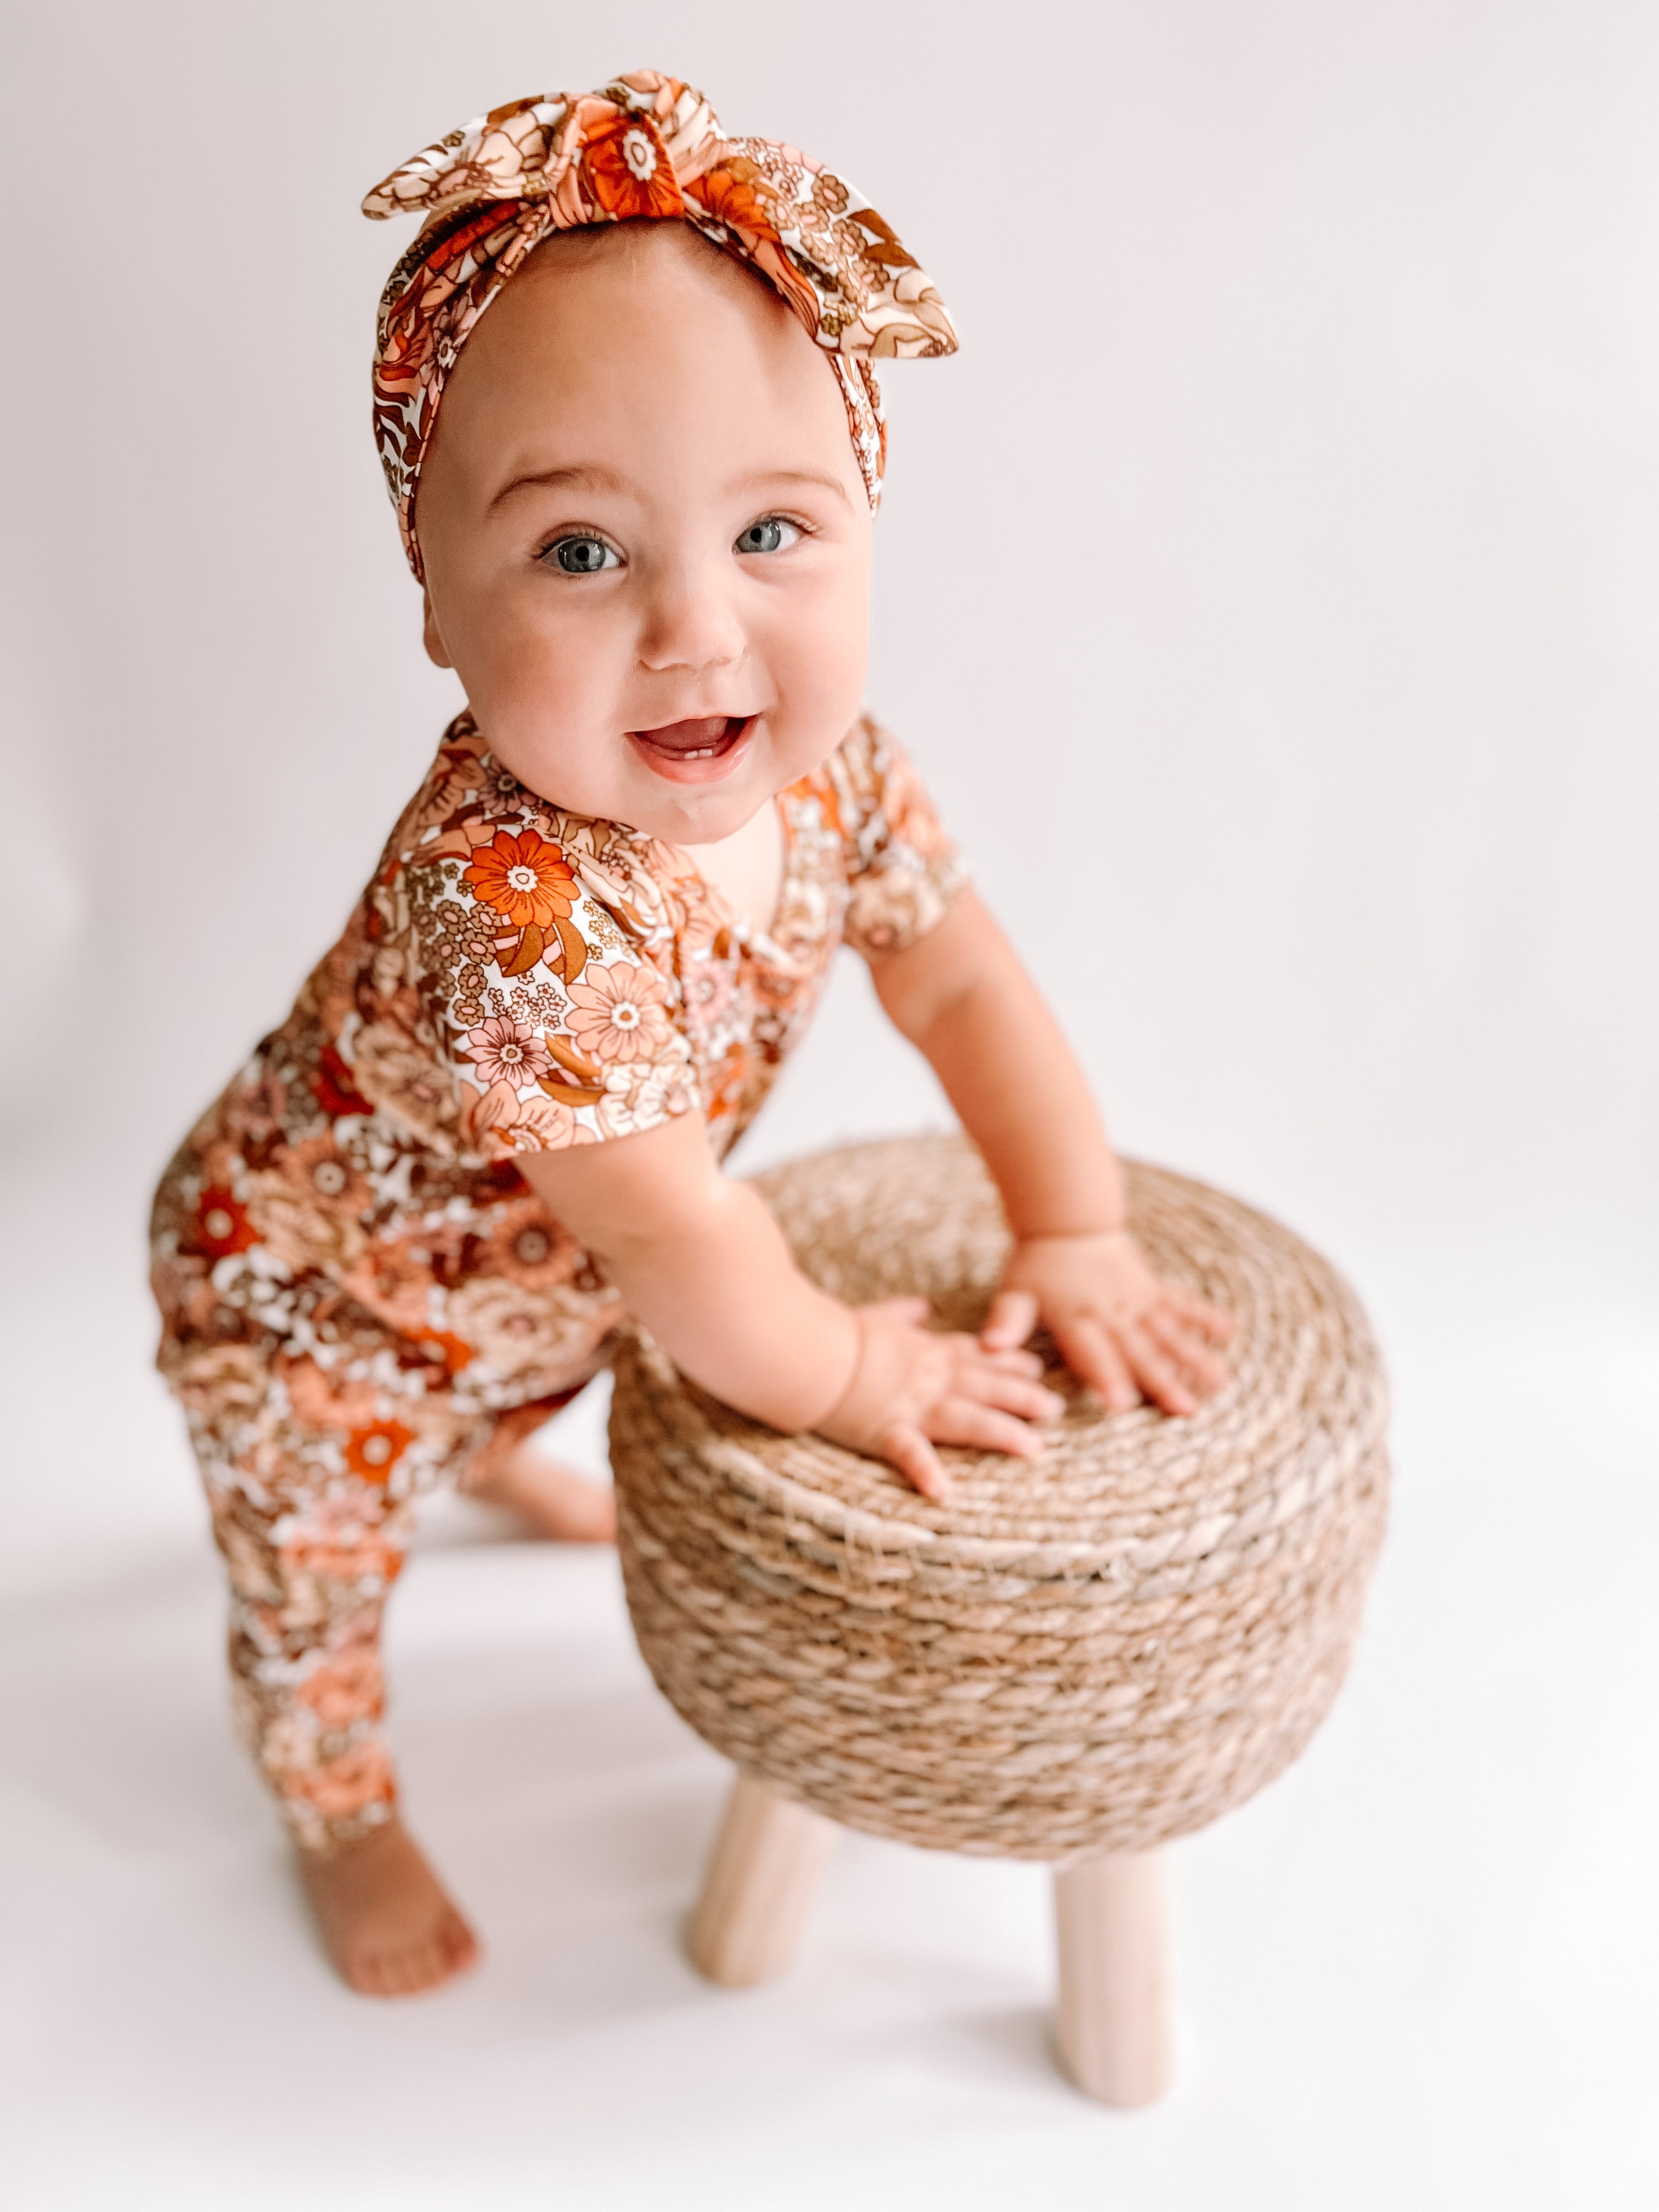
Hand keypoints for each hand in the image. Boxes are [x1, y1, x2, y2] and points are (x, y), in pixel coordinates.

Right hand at [817, 1297, 1064, 1501]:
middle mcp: (928, 1378)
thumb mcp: (876, 1316)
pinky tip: (944, 1493)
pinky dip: (925, 1472)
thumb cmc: (836, 1333)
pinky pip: (908, 1453)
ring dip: (1001, 1433)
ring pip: (966, 1419)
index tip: (1036, 1365)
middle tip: (1056, 1408)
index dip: (1008, 1362)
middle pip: (984, 1387)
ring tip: (1034, 1448)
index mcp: (925, 1352)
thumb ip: (902, 1313)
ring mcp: (909, 1405)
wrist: (806, 1347)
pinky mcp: (883, 1430)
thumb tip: (919, 1305)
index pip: (976, 1356)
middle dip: (1023, 1397)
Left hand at [984, 1231, 1235, 1416]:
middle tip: (1186, 1410)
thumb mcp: (1015, 1292)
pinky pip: (1181, 1304)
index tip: (1121, 1406)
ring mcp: (1136, 1301)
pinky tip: (1229, 1334)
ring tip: (1219, 1382)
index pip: (1093, 1353)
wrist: (1066, 1220)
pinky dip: (1204, 1318)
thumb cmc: (1036, 1264)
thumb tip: (988, 1348)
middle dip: (1163, 1381)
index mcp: (1077, 1319)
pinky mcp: (1151, 1289)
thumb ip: (1006, 1321)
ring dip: (1194, 1357)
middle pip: (1139, 1351)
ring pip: (1169, 1333)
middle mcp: (1111, 1313)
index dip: (1107, 1378)